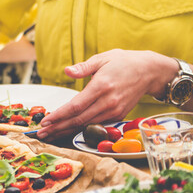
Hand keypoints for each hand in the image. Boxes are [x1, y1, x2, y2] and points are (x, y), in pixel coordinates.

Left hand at [37, 49, 177, 139]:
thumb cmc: (123, 62)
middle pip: (79, 120)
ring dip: (67, 130)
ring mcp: (114, 110)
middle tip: (41, 132)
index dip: (59, 115)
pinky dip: (81, 129)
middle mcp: (108, 101)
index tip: (45, 121)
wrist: (150, 71)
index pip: (76, 106)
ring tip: (50, 134)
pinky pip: (96, 124)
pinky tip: (68, 130)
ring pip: (87, 125)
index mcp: (101, 86)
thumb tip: (66, 71)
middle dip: (58, 127)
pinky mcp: (118, 115)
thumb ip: (83, 67)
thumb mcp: (102, 58)